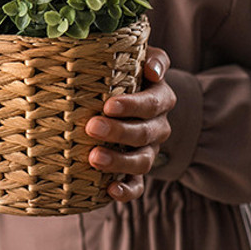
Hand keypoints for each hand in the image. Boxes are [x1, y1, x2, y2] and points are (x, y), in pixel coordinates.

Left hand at [85, 47, 176, 201]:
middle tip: (92, 127)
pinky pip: (137, 186)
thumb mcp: (136, 59)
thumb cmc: (121, 75)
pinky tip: (109, 191)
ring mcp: (148, 151)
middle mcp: (157, 126)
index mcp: (158, 98)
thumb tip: (153, 69)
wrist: (122, 103)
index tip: (108, 105)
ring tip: (94, 158)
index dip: (133, 105)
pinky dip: (126, 191)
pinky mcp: (136, 173)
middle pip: (145, 133)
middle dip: (119, 132)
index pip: (153, 102)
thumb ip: (150, 57)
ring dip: (120, 162)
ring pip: (143, 161)